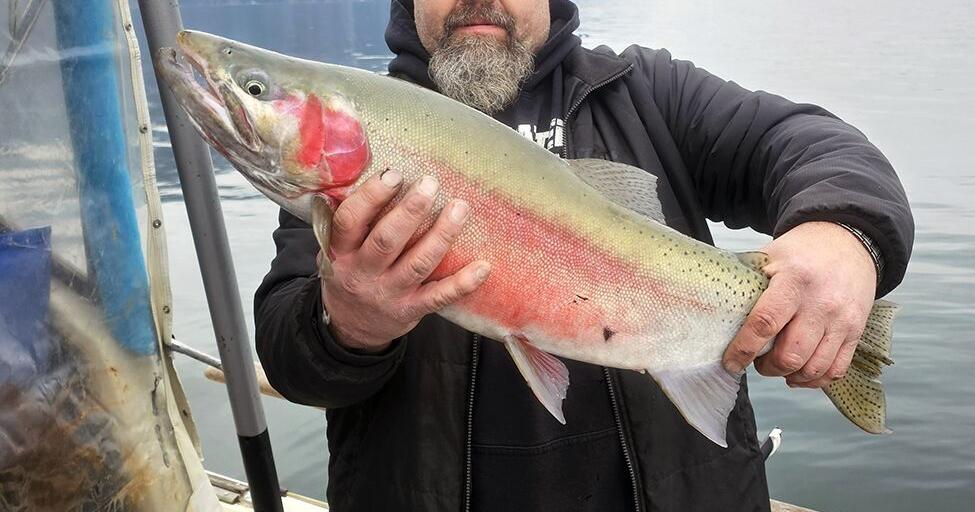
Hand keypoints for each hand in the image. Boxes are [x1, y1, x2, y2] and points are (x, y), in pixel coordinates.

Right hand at [320, 170, 490, 352]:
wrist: (350, 327)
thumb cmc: (350, 273)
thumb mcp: (337, 249)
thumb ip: (353, 220)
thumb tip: (379, 173)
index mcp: (341, 251)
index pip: (350, 221)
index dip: (371, 196)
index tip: (394, 175)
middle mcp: (363, 272)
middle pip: (387, 240)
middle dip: (411, 211)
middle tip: (430, 184)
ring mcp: (389, 292)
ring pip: (418, 263)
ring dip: (441, 234)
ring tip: (460, 208)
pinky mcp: (411, 309)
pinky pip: (439, 296)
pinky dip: (462, 283)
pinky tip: (482, 267)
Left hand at [722, 221, 876, 387]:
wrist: (847, 241)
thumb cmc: (802, 252)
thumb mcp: (769, 257)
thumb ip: (746, 284)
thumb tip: (710, 308)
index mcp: (793, 280)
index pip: (765, 323)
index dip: (744, 349)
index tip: (731, 362)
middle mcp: (820, 303)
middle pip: (791, 355)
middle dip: (767, 367)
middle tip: (757, 360)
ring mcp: (842, 320)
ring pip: (813, 367)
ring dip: (789, 375)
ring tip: (777, 364)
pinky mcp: (856, 331)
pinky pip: (836, 369)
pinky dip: (814, 379)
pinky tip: (799, 373)